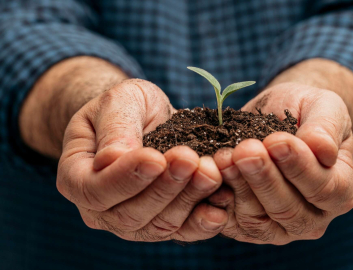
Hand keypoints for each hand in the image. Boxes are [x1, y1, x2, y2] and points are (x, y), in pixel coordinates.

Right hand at [57, 79, 228, 241]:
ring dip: (188, 200)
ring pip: (160, 225)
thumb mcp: (118, 102)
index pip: (96, 189)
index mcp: (78, 177)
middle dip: (165, 188)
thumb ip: (115, 129)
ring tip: (211, 172)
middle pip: (130, 214)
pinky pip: (182, 232)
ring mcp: (133, 221)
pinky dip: (202, 223)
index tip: (155, 158)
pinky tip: (219, 209)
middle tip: (190, 160)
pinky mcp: (162, 222)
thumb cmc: (127, 106)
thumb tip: (112, 160)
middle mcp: (102, 209)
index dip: (126, 178)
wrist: (146, 118)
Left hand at [209, 83, 352, 243]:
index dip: (298, 166)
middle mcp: (311, 218)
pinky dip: (217, 200)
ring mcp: (277, 228)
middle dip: (263, 178)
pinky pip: (229, 221)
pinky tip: (209, 174)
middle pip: (287, 209)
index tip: (277, 141)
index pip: (323, 188)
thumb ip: (325, 128)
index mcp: (339, 192)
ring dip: (238, 186)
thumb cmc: (304, 112)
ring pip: (256, 219)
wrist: (277, 115)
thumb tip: (323, 150)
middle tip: (245, 150)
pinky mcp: (245, 226)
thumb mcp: (323, 107)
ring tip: (224, 156)